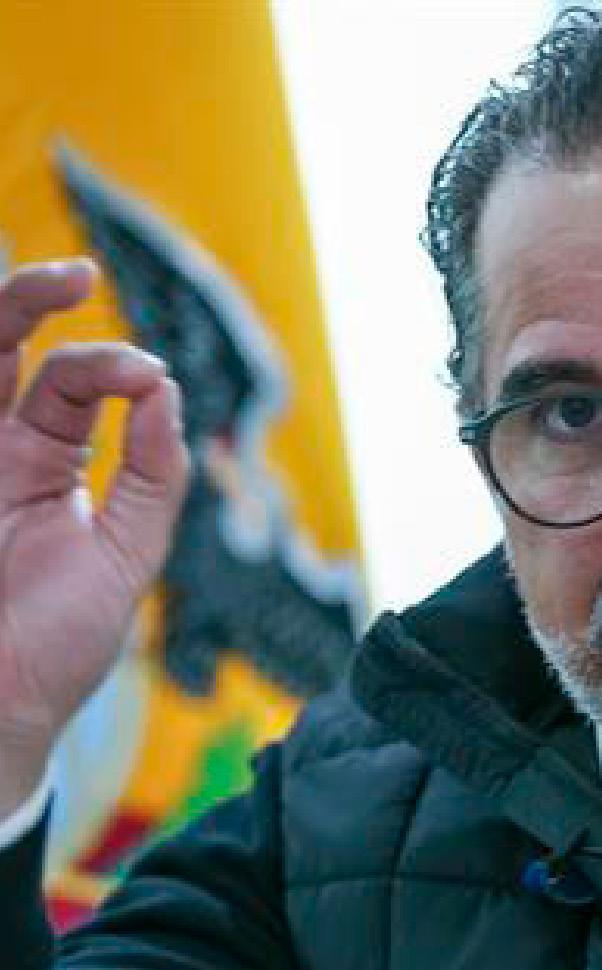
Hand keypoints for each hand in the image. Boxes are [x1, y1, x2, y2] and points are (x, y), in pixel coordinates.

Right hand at [0, 261, 188, 812]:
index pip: (68, 381)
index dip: (109, 365)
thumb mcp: (126, 554)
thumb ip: (152, 474)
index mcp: (39, 463)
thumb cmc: (57, 644)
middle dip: (27, 298)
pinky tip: (5, 347)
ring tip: (50, 284)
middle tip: (75, 276)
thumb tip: (167, 390)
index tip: (146, 377)